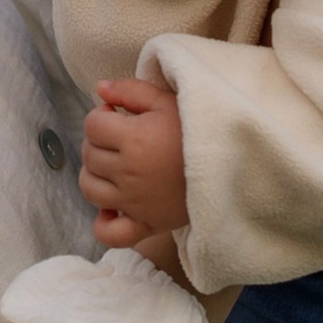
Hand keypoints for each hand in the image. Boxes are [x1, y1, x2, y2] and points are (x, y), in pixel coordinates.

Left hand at [81, 76, 189, 254]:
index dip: (100, 116)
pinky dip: (103, 222)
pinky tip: (112, 206)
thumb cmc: (200, 129)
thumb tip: (99, 89)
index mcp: (133, 139)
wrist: (233, 165)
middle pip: (89, 155)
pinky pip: (109, 234)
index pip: (92, 126)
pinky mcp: (146, 225)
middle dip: (98, 142)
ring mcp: (134, 202)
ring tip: (113, 166)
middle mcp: (128, 172)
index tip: (116, 116)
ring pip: (90, 189)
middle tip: (118, 138)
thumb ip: (130, 90)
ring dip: (94, 174)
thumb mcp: (168, 101)